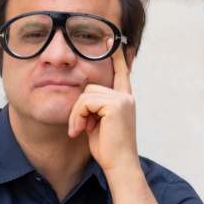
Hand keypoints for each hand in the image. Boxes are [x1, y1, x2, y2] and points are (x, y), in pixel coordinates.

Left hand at [67, 43, 137, 173]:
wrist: (119, 165)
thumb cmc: (108, 149)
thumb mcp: (99, 123)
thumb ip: (96, 107)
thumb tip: (84, 94)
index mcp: (124, 100)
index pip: (121, 72)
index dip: (116, 56)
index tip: (112, 38)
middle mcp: (126, 97)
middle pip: (90, 87)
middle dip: (79, 108)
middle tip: (79, 128)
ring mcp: (122, 100)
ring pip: (85, 94)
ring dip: (77, 114)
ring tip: (80, 130)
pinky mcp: (115, 105)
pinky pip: (85, 102)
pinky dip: (78, 117)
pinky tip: (80, 131)